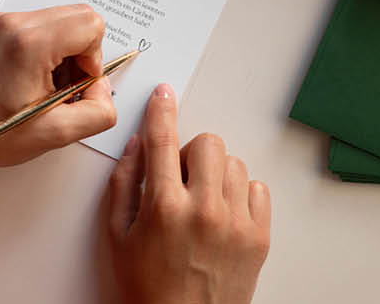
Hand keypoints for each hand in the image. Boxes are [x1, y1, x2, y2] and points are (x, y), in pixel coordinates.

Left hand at [0, 4, 116, 177]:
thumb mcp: (57, 134)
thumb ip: (99, 111)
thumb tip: (102, 87)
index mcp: (29, 44)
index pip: (91, 25)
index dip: (94, 58)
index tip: (75, 84)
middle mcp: (15, 23)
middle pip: (81, 16)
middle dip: (83, 52)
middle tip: (64, 84)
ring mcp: (5, 21)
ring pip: (65, 18)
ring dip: (68, 50)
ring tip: (47, 83)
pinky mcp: (0, 25)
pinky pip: (45, 23)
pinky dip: (51, 47)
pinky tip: (35, 76)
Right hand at [108, 84, 270, 303]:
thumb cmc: (145, 288)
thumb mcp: (119, 238)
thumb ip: (125, 185)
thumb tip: (140, 144)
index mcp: (164, 208)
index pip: (163, 141)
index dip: (162, 112)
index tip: (165, 95)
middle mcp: (204, 209)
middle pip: (209, 143)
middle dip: (192, 154)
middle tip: (181, 181)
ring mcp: (237, 222)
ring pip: (234, 164)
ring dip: (216, 175)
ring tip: (201, 206)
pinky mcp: (260, 235)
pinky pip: (258, 188)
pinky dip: (241, 195)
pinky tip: (223, 217)